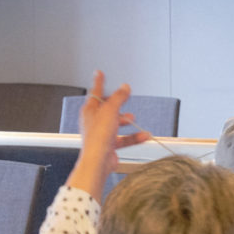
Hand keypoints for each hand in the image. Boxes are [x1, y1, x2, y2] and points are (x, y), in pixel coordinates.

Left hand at [66, 71, 148, 200]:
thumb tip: (125, 87)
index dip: (99, 82)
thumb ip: (119, 97)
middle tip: (123, 98)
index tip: (99, 73)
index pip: (95, 92)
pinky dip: (134, 137)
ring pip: (115, 124)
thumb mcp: (110, 110)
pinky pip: (123, 138)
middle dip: (117, 105)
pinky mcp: (109, 145)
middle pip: (107, 109)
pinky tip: (143, 135)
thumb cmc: (98, 137)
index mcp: (89, 110)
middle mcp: (93, 121)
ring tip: (134, 119)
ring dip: (126, 121)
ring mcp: (101, 134)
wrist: (98, 161)